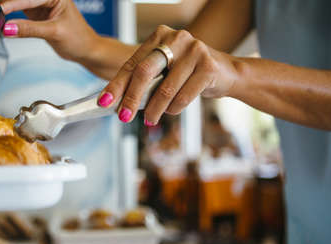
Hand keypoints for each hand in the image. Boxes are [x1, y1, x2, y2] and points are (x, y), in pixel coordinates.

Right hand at [0, 0, 98, 61]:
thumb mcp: (55, 33)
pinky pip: (17, 9)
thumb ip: (30, 30)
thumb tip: (8, 29)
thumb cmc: (79, 38)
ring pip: (16, 1)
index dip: (12, 4)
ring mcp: (39, 4)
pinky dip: (7, 13)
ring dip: (4, 6)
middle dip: (6, 2)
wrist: (85, 49)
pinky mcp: (34, 13)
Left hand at [97, 25, 239, 124]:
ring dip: (154, 110)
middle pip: (144, 72)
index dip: (116, 85)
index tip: (104, 101)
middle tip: (123, 117)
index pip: (132, 64)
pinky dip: (174, 109)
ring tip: (150, 120)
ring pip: (164, 89)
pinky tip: (172, 110)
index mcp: (159, 37)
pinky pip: (183, 96)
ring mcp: (193, 50)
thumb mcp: (165, 71)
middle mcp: (175, 39)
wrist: (227, 72)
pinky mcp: (208, 66)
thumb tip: (118, 102)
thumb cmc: (189, 72)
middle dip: (131, 98)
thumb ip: (145, 81)